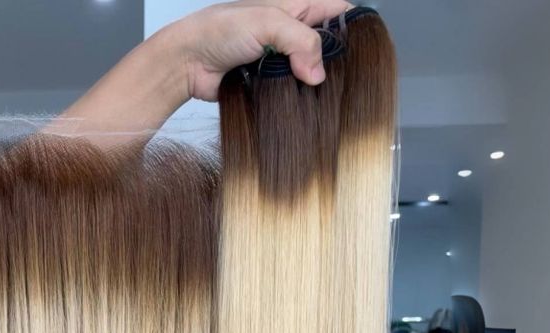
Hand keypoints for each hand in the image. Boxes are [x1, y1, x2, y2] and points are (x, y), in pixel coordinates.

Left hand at [165, 0, 353, 100]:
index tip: (361, 48)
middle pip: (326, 47)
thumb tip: (318, 74)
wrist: (188, 62)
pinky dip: (294, 99)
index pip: (337, 12)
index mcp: (297, 6)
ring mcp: (280, 59)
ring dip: (312, 86)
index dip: (352, 27)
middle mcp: (291, 32)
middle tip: (340, 80)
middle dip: (333, 63)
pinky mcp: (268, 83)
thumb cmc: (221, 30)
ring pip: (309, 74)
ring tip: (320, 98)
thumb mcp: (268, 22)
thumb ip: (300, 41)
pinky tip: (300, 106)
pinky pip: (290, 92)